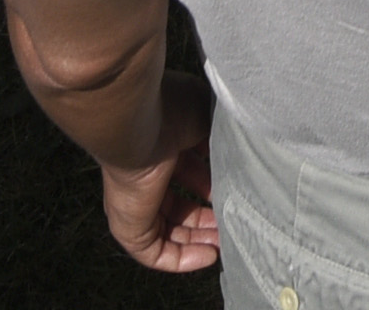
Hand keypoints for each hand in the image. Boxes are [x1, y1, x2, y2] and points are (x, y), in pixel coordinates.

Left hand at [96, 99, 222, 275]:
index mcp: (163, 146)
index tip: (237, 192)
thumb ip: (222, 136)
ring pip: (169, 232)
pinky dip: (182, 259)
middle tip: (235, 224)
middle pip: (181, 206)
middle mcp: (147, 175)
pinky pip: (155, 253)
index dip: (215, 186)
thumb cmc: (170, 108)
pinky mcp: (128, 226)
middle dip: (209, 218)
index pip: (189, 174)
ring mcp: (135, 203)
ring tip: (227, 244)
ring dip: (200, 241)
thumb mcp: (207, 117)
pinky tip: (209, 256)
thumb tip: (239, 153)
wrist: (137, 121)